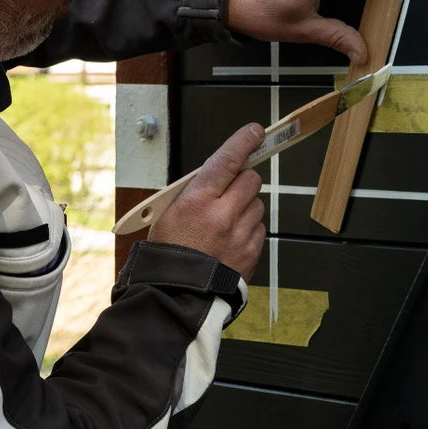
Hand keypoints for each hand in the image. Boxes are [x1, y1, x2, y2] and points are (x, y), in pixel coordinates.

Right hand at [149, 122, 265, 279]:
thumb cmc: (167, 254)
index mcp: (198, 200)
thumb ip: (195, 192)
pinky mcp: (252, 252)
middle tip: (229, 191)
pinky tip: (231, 240)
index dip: (243, 142)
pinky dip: (249, 229)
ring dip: (245, 207)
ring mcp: (241, 235)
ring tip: (225, 223)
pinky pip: (260, 229)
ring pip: (257, 204)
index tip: (255, 132)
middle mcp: (223, 215)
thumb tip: (217, 176)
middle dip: (243, 181)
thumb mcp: (168, 214)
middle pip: (251, 180)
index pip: (227, 160)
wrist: (176, 295)